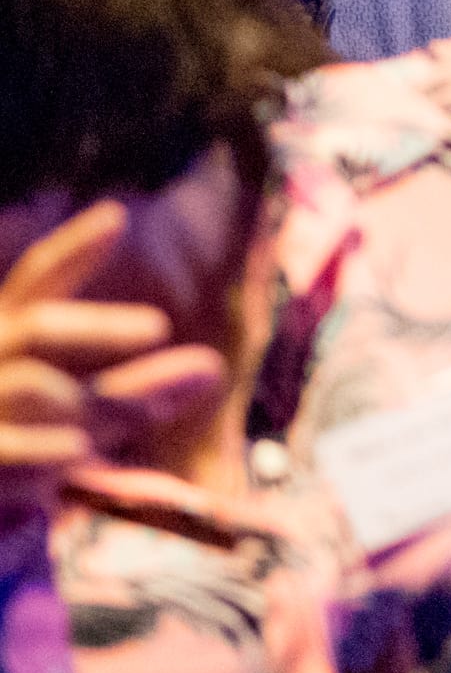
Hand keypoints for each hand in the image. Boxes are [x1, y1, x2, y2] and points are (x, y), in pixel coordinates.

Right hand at [0, 207, 220, 521]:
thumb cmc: (33, 455)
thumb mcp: (81, 416)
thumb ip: (132, 390)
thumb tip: (209, 370)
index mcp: (8, 342)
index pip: (35, 283)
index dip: (72, 251)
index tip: (117, 216)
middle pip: (37, 328)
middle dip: (98, 327)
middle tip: (158, 325)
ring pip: (38, 388)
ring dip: (101, 400)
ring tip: (153, 413)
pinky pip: (16, 450)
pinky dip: (53, 451)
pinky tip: (79, 452)